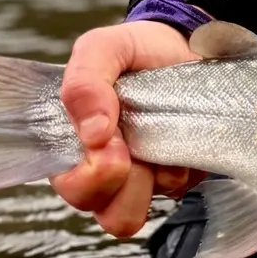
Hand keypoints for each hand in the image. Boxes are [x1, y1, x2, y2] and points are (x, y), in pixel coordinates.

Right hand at [50, 20, 201, 238]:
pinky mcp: (179, 176)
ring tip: (162, 139)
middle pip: (107, 214)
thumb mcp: (104, 48)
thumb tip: (92, 132)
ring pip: (139, 213)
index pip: (71, 188)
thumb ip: (85, 81)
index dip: (90, 177)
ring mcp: (144, 178)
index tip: (111, 144)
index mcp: (74, 146)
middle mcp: (105, 171)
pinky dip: (184, 165)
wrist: (185, 43)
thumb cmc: (136, 50)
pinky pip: (180, 190)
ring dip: (155, 178)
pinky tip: (182, 135)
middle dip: (124, 183)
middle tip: (134, 145)